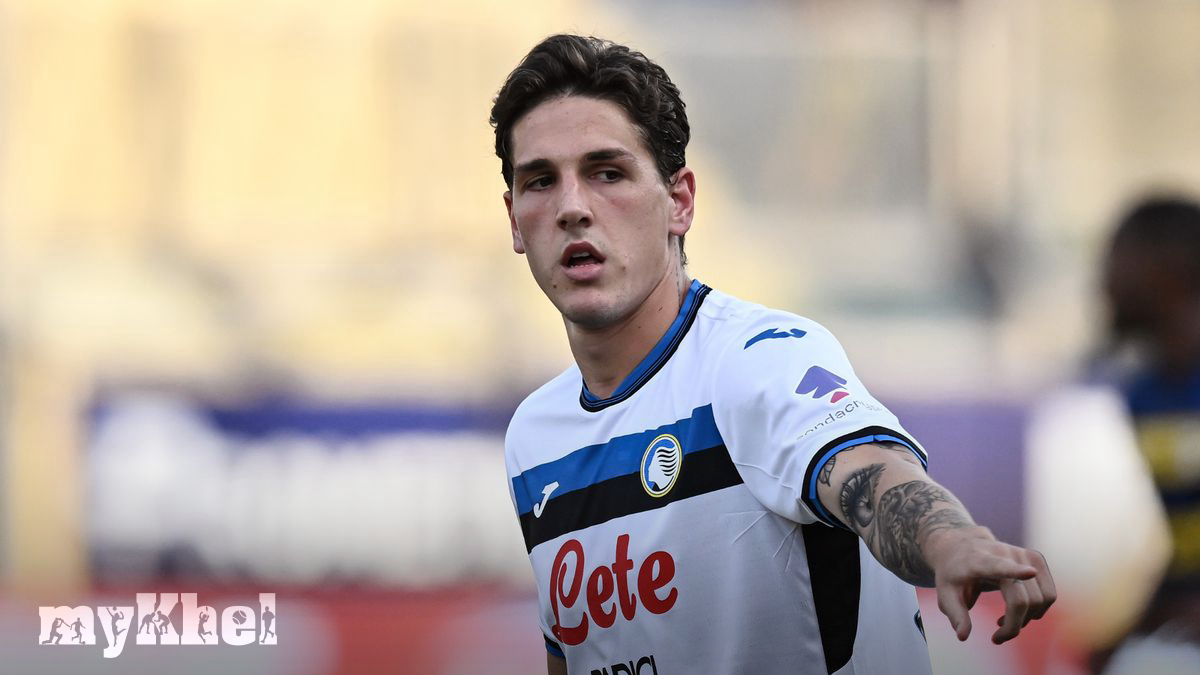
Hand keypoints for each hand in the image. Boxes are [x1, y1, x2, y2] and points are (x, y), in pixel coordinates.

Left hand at [924, 525, 1055, 643]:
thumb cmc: (953, 574)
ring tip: (1004, 621)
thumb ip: (955, 614)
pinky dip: (1037, 610)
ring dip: (1027, 619)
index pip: (998, 566)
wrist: (961, 547)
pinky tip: (1018, 611)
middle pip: (1022, 600)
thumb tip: (963, 636)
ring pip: (1041, 599)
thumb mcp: (945, 593)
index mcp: (979, 560)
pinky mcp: (1037, 559)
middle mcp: (1004, 553)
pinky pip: (1049, 594)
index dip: (1015, 571)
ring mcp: (1023, 555)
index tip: (1030, 572)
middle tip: (997, 638)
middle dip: (1013, 626)